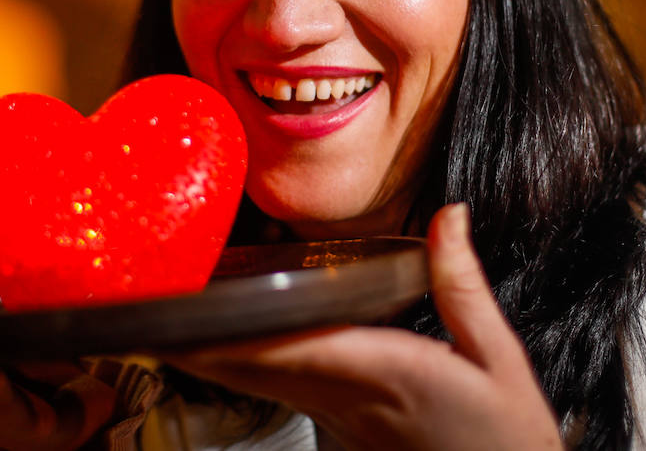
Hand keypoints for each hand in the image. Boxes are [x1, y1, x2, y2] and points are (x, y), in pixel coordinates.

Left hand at [163, 204, 564, 450]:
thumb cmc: (506, 440)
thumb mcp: (499, 360)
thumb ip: (463, 286)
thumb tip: (450, 216)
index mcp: (387, 374)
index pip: (293, 348)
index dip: (230, 335)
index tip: (182, 316)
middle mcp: (348, 400)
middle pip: (253, 370)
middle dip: (193, 345)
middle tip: (138, 315)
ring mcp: (339, 419)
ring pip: (256, 385)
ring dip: (205, 358)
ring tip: (157, 327)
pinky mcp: (340, 429)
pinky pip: (277, 392)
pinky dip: (238, 369)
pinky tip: (216, 351)